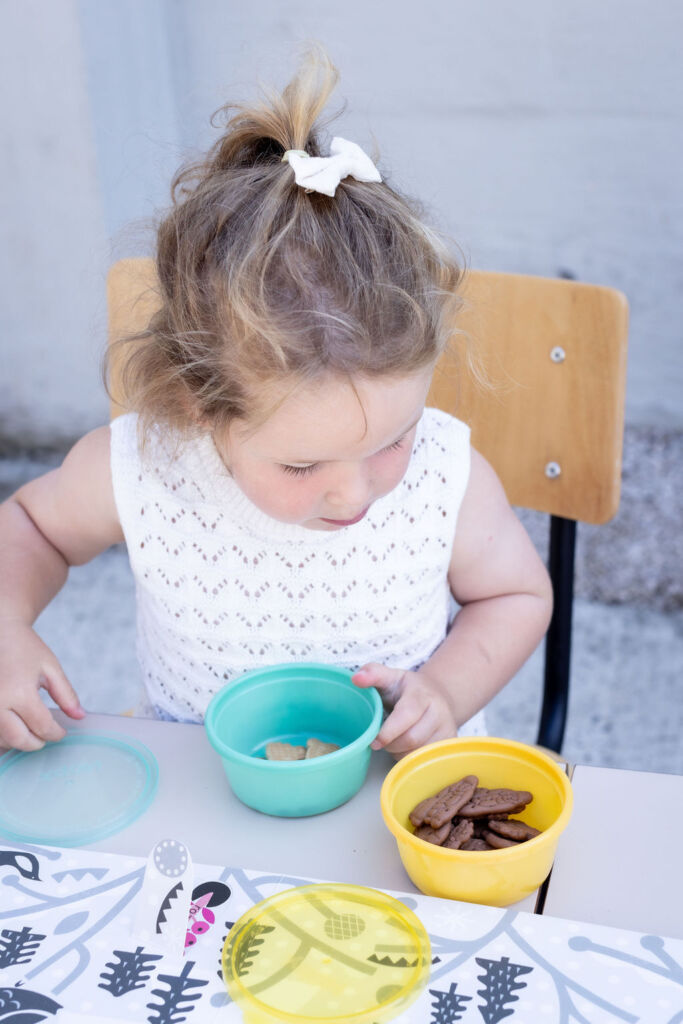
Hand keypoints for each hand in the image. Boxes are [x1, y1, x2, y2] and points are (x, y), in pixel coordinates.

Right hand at [0, 620, 84, 751]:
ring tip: (31, 729)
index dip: (55, 733)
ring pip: (2, 740)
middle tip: (46, 736)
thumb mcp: (50, 668)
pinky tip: (15, 726)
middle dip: (37, 742)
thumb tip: (79, 716)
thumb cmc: (24, 647)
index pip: (42, 726)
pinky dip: (4, 735)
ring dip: (18, 741)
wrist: (0, 632)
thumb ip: (66, 694)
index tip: (61, 732)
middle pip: (19, 740)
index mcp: (19, 692)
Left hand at [352, 662, 457, 757]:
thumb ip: (373, 674)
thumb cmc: (408, 689)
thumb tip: (356, 679)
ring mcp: (447, 729)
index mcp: (421, 694)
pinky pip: (427, 761)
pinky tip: (406, 748)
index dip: (388, 731)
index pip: (406, 715)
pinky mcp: (449, 743)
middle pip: (412, 738)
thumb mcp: (391, 677)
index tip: (374, 741)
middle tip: (382, 741)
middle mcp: (439, 711)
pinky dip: (411, 759)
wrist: (438, 695)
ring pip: (419, 753)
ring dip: (400, 753)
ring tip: (395, 742)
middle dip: (391, 744)